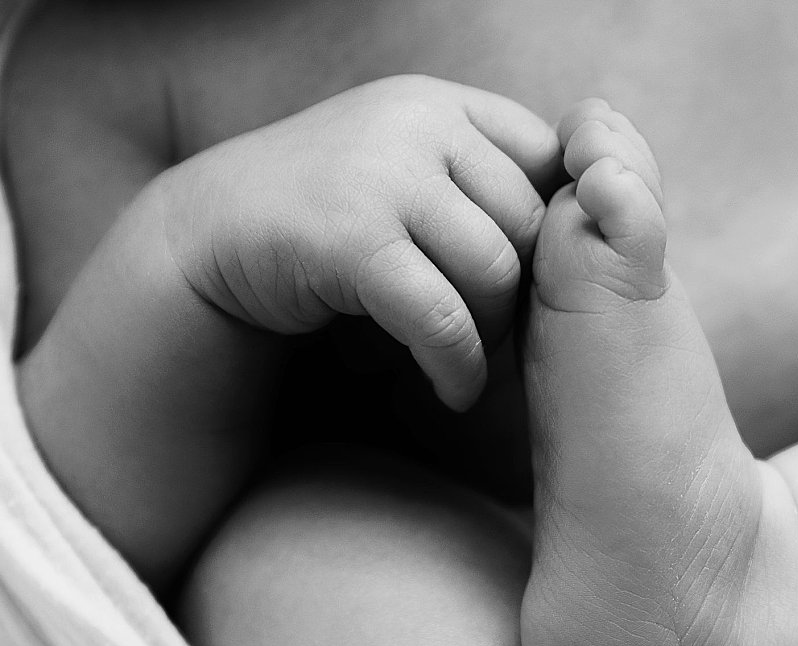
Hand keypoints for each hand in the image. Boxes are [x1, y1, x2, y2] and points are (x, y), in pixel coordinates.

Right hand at [157, 75, 561, 409]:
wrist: (208, 239)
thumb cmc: (324, 221)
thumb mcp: (406, 172)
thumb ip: (477, 178)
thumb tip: (589, 215)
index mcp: (441, 103)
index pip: (548, 160)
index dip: (554, 232)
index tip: (534, 285)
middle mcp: (417, 122)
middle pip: (531, 224)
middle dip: (525, 295)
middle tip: (498, 339)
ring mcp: (383, 173)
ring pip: (495, 271)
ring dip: (492, 336)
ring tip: (469, 363)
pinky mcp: (352, 237)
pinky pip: (442, 316)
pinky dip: (457, 366)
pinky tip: (449, 390)